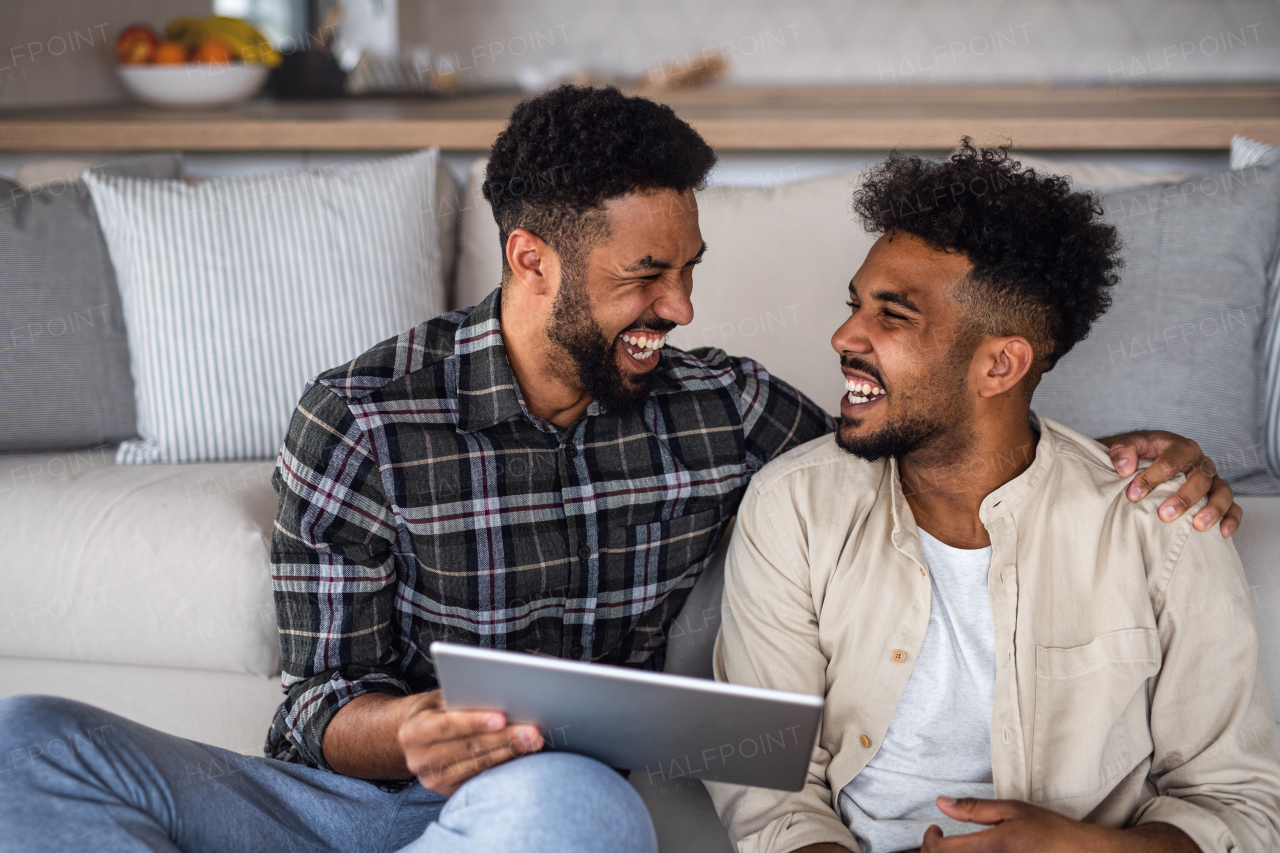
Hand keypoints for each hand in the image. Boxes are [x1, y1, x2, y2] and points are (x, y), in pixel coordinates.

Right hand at [397, 689, 542, 794]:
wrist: (416, 738)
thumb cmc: (435, 710)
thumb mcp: (439, 698)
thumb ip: (461, 698)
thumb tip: (497, 695)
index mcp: (413, 732)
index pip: (447, 726)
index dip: (475, 722)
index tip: (502, 717)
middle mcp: (419, 760)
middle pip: (468, 748)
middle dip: (503, 738)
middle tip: (532, 731)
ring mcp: (434, 779)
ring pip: (478, 765)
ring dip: (510, 752)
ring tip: (534, 741)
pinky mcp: (448, 791)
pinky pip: (481, 778)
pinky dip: (504, 765)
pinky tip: (523, 754)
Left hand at [920, 797, 1197, 851]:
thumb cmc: (1050, 830)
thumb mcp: (1013, 810)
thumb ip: (974, 808)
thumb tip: (941, 803)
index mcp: (992, 848)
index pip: (942, 851)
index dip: (929, 840)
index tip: (934, 829)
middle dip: (934, 852)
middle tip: (938, 839)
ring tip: (953, 848)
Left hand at [1102, 429, 1241, 536]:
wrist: (1149, 457)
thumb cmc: (1141, 453)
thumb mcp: (1128, 445)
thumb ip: (1122, 451)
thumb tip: (1125, 469)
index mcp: (1181, 448)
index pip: (1171, 462)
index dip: (1152, 479)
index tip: (1133, 495)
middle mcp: (1201, 463)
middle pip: (1200, 479)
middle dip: (1183, 498)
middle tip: (1164, 515)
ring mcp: (1213, 480)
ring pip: (1223, 492)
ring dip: (1213, 509)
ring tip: (1197, 526)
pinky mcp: (1218, 496)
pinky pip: (1234, 507)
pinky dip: (1232, 519)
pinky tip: (1223, 533)